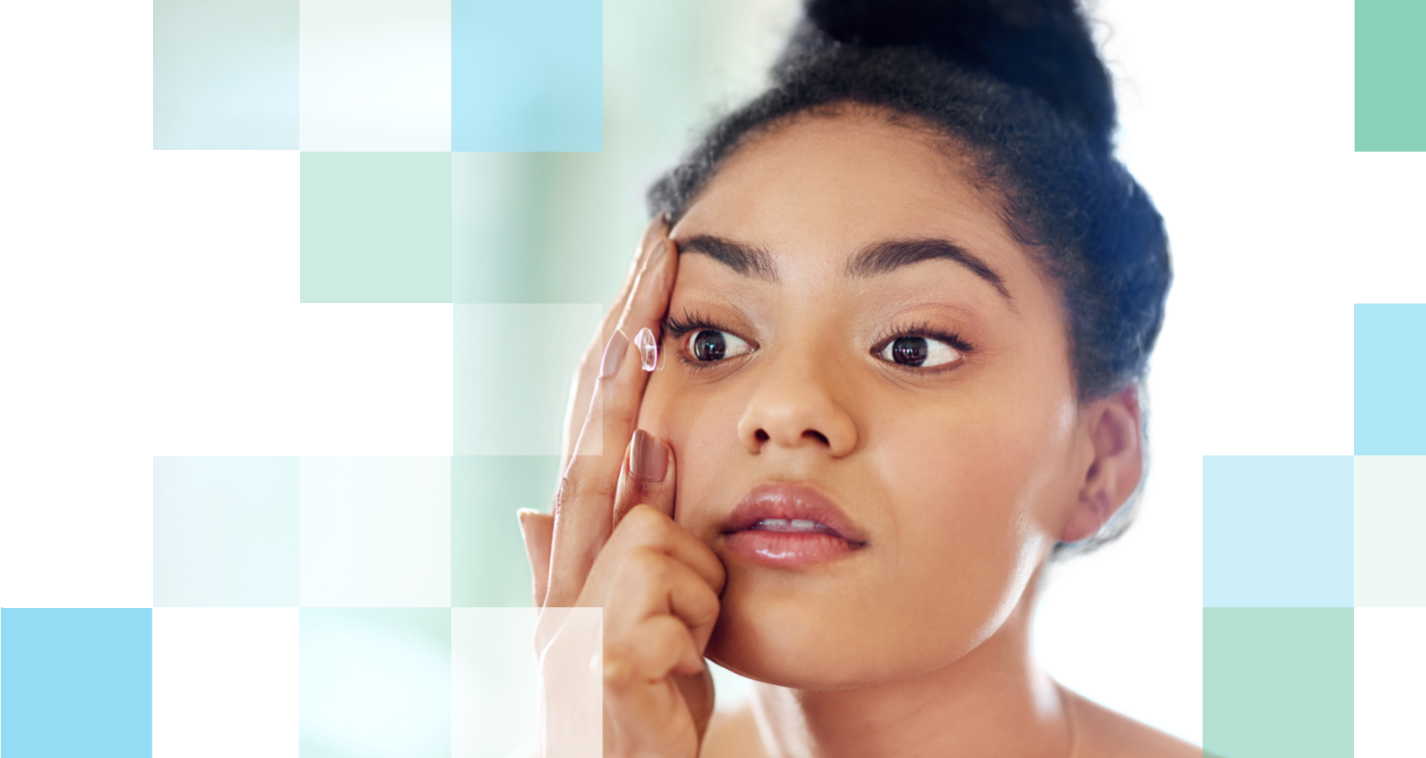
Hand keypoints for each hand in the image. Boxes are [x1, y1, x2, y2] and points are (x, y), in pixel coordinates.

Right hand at [518, 218, 726, 756]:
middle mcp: (563, 563)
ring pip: (654, 533)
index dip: (624, 340)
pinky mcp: (596, 653)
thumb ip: (637, 533)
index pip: (602, 421)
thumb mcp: (658, 606)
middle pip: (596, 428)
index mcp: (584, 543)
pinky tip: (673, 672)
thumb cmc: (648, 689)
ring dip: (692, 587)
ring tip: (680, 641)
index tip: (658, 262)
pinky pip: (669, 603)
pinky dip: (688, 632)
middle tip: (660, 245)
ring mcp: (569, 607)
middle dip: (629, 334)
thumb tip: (634, 452)